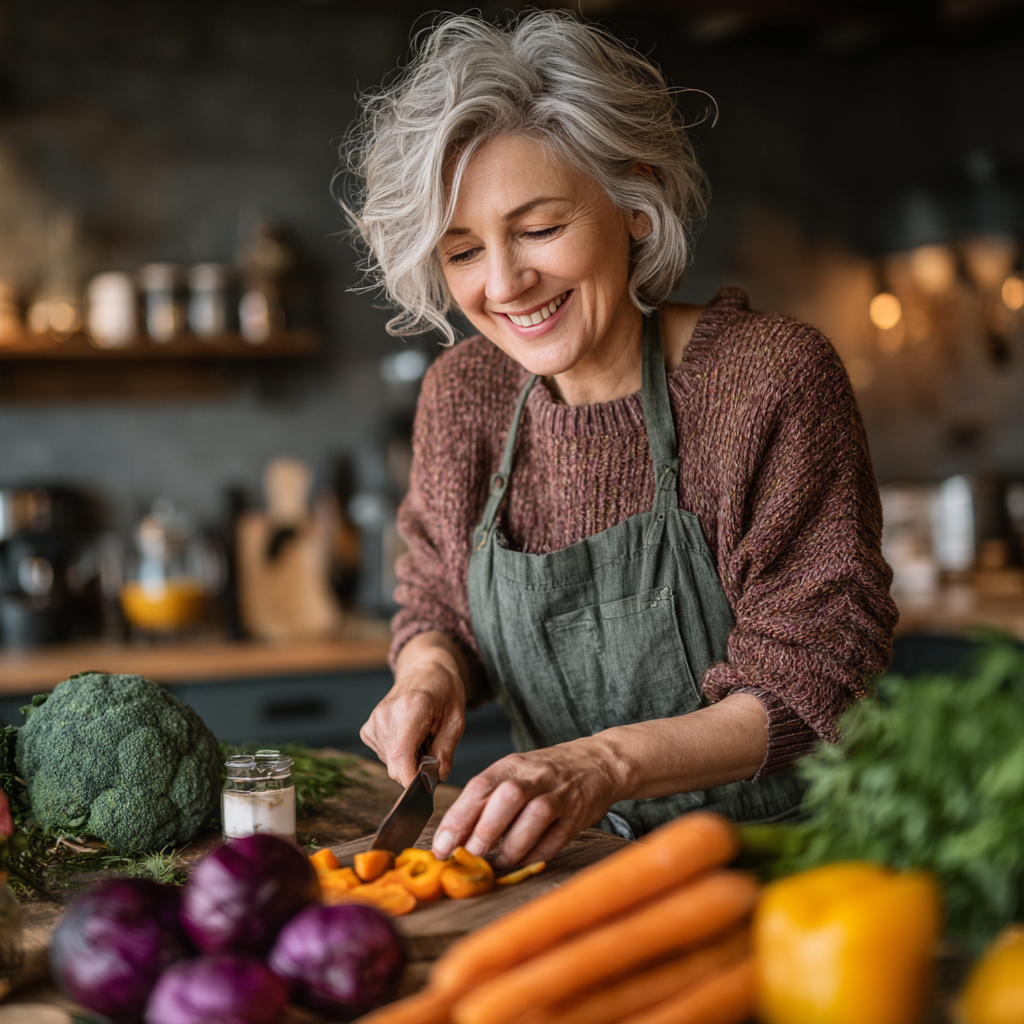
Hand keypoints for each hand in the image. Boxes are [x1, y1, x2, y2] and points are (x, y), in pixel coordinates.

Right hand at [360, 632, 468, 786]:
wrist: (424, 669)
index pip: (401, 759)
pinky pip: (385, 756)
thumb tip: (437, 777)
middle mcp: (385, 716)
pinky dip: (400, 753)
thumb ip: (446, 749)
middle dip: (417, 768)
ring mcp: (373, 723)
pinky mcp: (367, 730)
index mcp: (409, 709)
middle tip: (433, 747)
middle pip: (397, 766)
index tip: (428, 784)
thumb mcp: (456, 719)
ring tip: (422, 736)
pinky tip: (410, 736)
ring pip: (391, 764)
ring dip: (409, 759)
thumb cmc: (443, 690)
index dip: (413, 780)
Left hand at [431, 737, 622, 868]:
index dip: (457, 818)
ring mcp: (559, 793)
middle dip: (483, 831)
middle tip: (468, 856)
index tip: (441, 846)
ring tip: (497, 863)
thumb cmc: (546, 772)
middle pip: (506, 798)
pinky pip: (557, 836)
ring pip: (534, 815)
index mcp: (512, 764)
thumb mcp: (515, 772)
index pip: (479, 787)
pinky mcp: (578, 813)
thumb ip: (489, 798)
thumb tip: (456, 836)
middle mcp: (535, 775)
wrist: (597, 761)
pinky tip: (523, 862)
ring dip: (512, 845)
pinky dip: (537, 853)